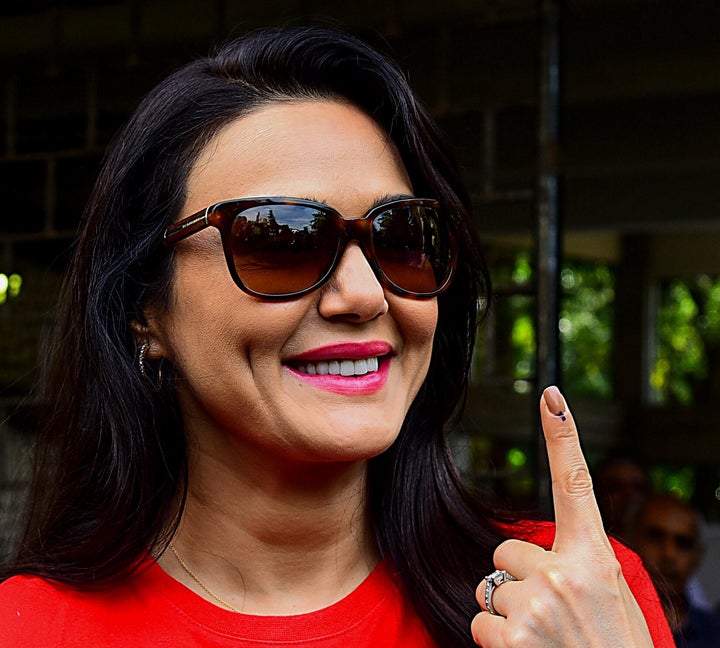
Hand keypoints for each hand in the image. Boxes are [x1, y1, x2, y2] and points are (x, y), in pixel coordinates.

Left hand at [470, 386, 653, 646]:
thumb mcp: (612, 597)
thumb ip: (578, 564)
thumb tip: (527, 551)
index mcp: (595, 558)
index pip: (575, 485)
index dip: (562, 438)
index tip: (551, 397)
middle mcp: (563, 574)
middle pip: (505, 550)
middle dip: (518, 577)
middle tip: (552, 613)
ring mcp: (536, 605)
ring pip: (489, 587)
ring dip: (507, 611)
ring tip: (543, 638)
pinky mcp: (510, 637)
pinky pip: (479, 620)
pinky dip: (494, 639)